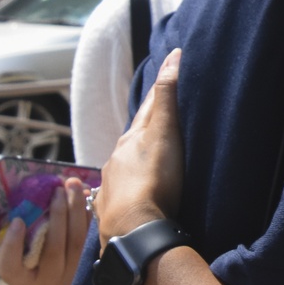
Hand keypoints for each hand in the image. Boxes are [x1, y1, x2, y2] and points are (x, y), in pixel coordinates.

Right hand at [0, 178, 90, 284]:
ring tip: (73, 187)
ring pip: (77, 243)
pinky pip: (91, 240)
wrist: (57, 278)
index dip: (13, 245)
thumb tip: (23, 206)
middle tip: (57, 190)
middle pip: (53, 250)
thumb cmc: (26, 258)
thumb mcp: (14, 252)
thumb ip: (14, 236)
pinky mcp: (90, 269)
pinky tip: (86, 198)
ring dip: (76, 210)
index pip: (11, 267)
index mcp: (21, 282)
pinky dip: (89, 217)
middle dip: (58, 215)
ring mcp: (71, 280)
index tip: (17, 221)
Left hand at [97, 48, 184, 251]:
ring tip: (145, 163)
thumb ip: (167, 97)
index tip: (168, 82)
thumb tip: (172, 56)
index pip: (147, 111)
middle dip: (144, 133)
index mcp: (130, 140)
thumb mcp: (164, 133)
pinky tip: (128, 195)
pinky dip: (124, 190)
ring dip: (132, 163)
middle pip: (132, 140)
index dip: (159, 97)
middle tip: (158, 127)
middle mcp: (115, 160)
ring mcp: (111, 186)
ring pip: (122, 167)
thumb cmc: (153, 179)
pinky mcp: (111, 211)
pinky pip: (116, 194)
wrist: (134, 228)